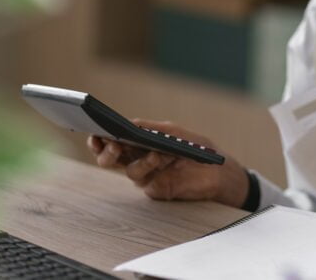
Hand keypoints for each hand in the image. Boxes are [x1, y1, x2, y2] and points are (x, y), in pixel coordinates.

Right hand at [86, 119, 250, 207]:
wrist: (219, 170)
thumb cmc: (195, 146)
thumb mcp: (174, 131)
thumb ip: (151, 128)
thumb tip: (130, 124)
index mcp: (137, 143)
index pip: (110, 141)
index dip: (99, 140)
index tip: (95, 134)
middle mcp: (137, 160)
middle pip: (111, 159)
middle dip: (108, 153)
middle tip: (113, 145)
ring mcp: (146, 176)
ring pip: (130, 171)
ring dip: (141, 160)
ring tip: (155, 153)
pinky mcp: (157, 190)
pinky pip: (148, 182)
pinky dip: (153, 170)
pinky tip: (161, 159)